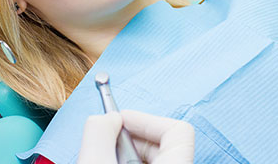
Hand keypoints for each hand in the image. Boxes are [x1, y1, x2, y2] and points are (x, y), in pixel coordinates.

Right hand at [78, 110, 194, 163]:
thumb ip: (99, 133)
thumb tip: (106, 118)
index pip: (178, 130)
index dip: (146, 119)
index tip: (120, 121)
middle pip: (162, 142)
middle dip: (130, 136)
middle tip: (106, 142)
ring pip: (150, 158)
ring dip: (123, 152)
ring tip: (102, 159)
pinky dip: (123, 163)